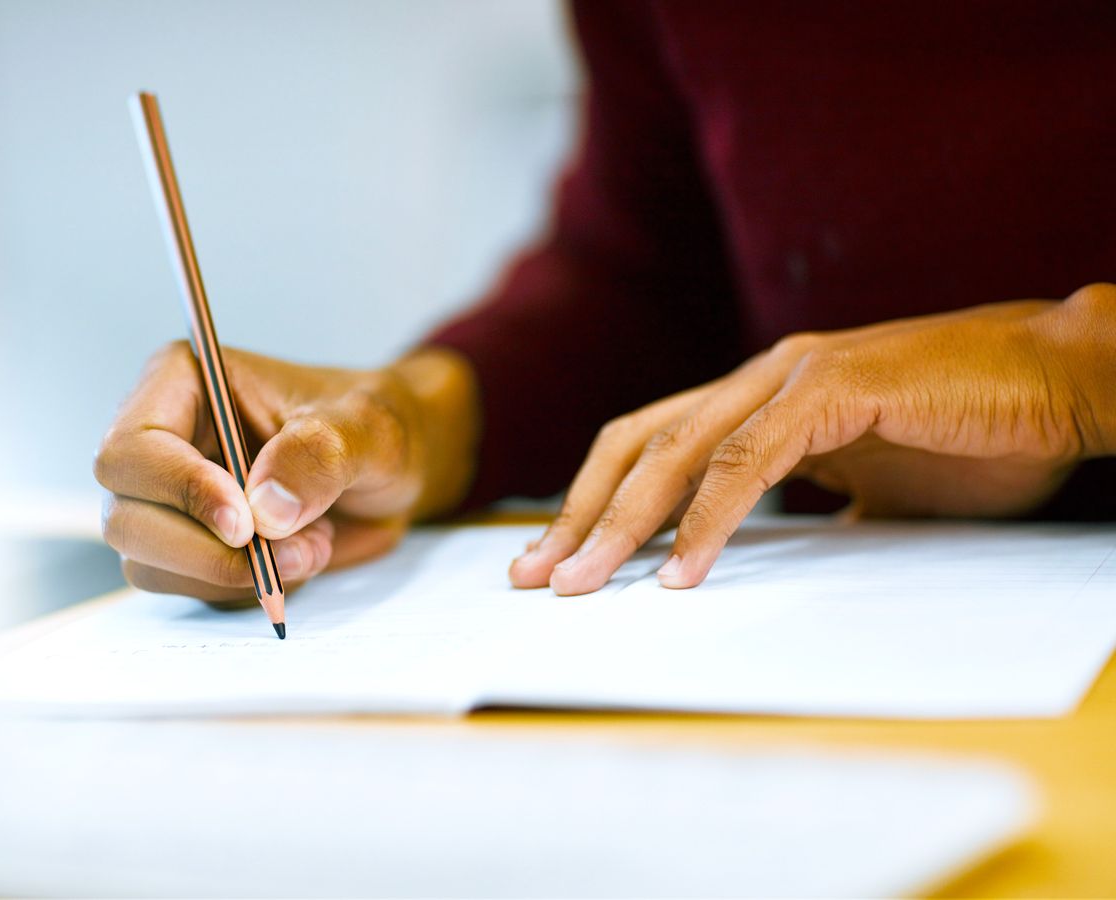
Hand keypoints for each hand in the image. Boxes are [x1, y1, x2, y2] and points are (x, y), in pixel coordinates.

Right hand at [95, 343, 477, 602]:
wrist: (394, 469)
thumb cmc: (376, 426)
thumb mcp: (367, 427)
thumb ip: (319, 454)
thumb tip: (264, 510)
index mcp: (183, 384)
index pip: (132, 450)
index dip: (181, 493)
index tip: (246, 524)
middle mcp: (164, 444)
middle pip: (126, 520)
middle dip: (209, 552)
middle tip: (296, 550)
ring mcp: (173, 502)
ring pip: (152, 565)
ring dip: (236, 574)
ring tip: (312, 545)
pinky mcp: (194, 548)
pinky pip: (194, 590)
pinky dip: (249, 588)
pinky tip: (301, 555)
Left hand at [511, 283, 1115, 594]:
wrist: (1061, 382)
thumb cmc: (972, 434)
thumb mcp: (867, 483)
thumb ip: (807, 503)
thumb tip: (765, 551)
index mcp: (760, 398)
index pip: (651, 446)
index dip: (595, 500)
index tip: (559, 560)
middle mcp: (761, 379)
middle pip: (638, 446)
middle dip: (580, 514)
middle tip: (536, 578)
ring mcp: (795, 377)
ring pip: (680, 451)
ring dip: (625, 523)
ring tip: (586, 585)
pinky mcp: (836, 389)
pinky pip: (753, 460)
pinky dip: (711, 518)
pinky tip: (685, 571)